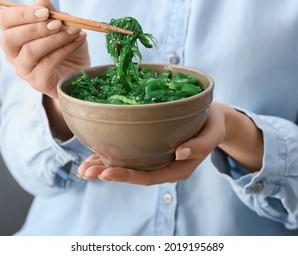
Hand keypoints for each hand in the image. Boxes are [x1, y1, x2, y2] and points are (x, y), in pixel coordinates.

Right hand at [0, 0, 89, 98]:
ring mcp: (24, 70)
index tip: (45, 11)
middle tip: (58, 23)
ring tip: (74, 31)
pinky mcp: (38, 82)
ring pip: (31, 51)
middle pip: (11, 38)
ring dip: (54, 38)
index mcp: (13, 35)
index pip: (5, 20)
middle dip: (36, 27)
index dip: (23, 14)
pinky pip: (48, 63)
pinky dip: (65, 49)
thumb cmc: (66, 47)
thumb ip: (50, 12)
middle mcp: (13, 54)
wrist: (79, 73)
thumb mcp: (61, 26)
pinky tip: (78, 41)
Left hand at [77, 102, 227, 184]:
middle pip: (133, 174)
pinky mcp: (151, 148)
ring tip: (83, 168)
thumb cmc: (213, 125)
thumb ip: (200, 145)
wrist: (213, 119)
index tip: (106, 172)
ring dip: (105, 166)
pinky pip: (130, 154)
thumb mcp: (213, 133)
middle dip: (107, 173)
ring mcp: (156, 158)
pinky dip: (112, 154)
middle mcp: (163, 166)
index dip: (126, 176)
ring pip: (128, 166)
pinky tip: (95, 153)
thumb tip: (179, 153)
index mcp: (178, 169)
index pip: (148, 177)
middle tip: (85, 171)